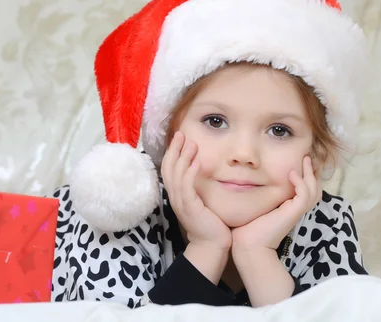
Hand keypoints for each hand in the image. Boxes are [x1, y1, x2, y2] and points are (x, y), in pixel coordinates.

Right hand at [161, 131, 231, 249]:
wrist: (211, 246)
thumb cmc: (211, 223)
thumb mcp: (203, 200)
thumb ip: (200, 186)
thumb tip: (205, 168)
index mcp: (177, 194)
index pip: (170, 169)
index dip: (173, 152)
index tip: (179, 137)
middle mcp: (175, 197)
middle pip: (169, 168)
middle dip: (174, 149)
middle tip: (181, 133)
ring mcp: (181, 203)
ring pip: (177, 175)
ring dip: (183, 157)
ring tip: (190, 143)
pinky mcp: (190, 208)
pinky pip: (187, 187)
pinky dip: (190, 173)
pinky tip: (197, 162)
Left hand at [231, 156, 321, 251]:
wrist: (247, 246)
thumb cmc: (246, 228)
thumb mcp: (254, 206)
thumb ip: (256, 195)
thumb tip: (246, 181)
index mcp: (288, 208)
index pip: (305, 190)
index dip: (305, 176)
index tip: (300, 161)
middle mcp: (294, 209)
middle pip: (314, 189)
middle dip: (313, 172)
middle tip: (307, 157)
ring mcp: (295, 212)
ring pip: (313, 190)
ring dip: (310, 173)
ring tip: (305, 160)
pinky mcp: (292, 213)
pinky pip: (304, 195)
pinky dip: (301, 183)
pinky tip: (292, 174)